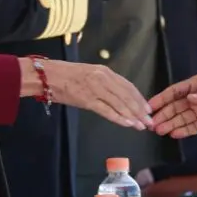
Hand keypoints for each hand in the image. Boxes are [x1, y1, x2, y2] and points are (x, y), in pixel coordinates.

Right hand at [22, 58, 151, 129]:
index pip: (127, 86)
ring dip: (133, 116)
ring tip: (142, 126)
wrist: (47, 75)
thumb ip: (103, 82)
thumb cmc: (64, 75)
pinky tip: (128, 124)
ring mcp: (95, 89)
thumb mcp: (88, 73)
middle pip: (127, 96)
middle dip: (140, 110)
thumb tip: (117, 95)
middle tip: (149, 121)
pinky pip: (107, 110)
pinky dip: (119, 118)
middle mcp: (102, 78)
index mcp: (104, 71)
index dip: (139, 98)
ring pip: (120, 104)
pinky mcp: (87, 100)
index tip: (147, 109)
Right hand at [149, 73, 196, 136]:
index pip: (176, 92)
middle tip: (152, 124)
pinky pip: (193, 127)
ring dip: (170, 124)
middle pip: (176, 107)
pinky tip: (174, 134)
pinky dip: (184, 131)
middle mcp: (195, 99)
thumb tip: (190, 99)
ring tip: (159, 130)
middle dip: (164, 115)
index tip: (150, 106)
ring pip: (182, 119)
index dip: (162, 98)